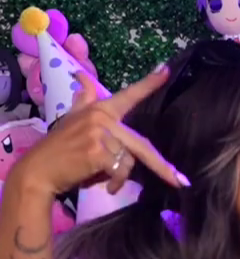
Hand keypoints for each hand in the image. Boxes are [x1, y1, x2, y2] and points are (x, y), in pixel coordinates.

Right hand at [9, 65, 188, 198]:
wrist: (38, 170)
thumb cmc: (57, 147)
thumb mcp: (71, 118)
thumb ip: (83, 98)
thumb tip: (82, 76)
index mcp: (99, 110)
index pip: (128, 96)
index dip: (149, 84)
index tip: (167, 71)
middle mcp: (101, 118)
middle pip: (141, 144)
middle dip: (162, 166)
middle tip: (181, 181)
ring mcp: (99, 135)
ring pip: (129, 160)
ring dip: (121, 176)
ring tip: (107, 181)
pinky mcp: (97, 152)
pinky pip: (119, 171)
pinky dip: (115, 182)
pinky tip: (107, 187)